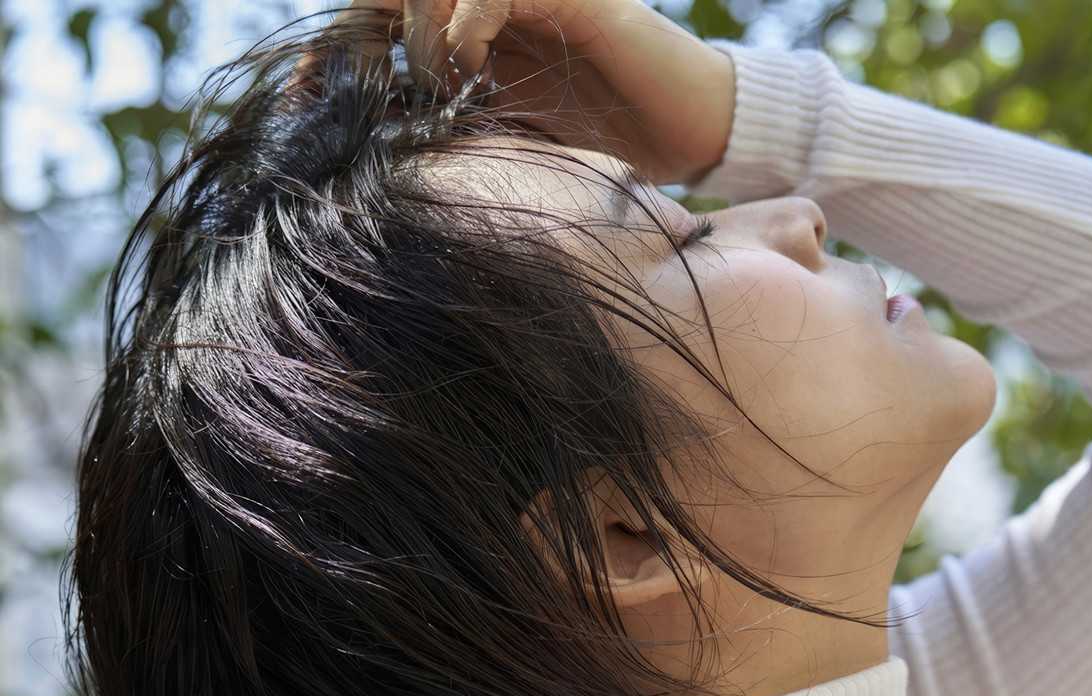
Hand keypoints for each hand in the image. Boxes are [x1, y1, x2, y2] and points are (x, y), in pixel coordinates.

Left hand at [340, 0, 735, 187]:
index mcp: (460, 32)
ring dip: (418, 38)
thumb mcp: (502, 150)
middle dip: (353, 42)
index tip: (301, 105)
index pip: (372, 22)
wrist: (686, 130)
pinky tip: (474, 76)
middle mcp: (482, 1)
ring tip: (439, 93)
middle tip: (347, 97)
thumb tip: (362, 177)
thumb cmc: (603, 147)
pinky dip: (464, 29)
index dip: (329, 57)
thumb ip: (441, 141)